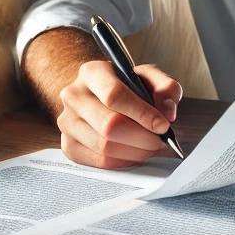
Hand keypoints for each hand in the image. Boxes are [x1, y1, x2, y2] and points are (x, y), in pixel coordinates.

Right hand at [58, 58, 180, 168]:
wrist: (99, 97)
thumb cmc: (127, 87)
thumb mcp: (148, 77)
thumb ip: (165, 87)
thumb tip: (167, 112)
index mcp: (91, 72)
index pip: (113, 95)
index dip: (142, 113)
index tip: (162, 125)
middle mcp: (73, 95)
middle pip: (109, 125)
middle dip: (142, 137)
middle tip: (160, 140)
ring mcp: (67, 122)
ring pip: (104, 146)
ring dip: (135, 152)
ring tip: (150, 146)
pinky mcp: (68, 145)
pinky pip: (99, 162)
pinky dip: (123, 162)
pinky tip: (134, 153)